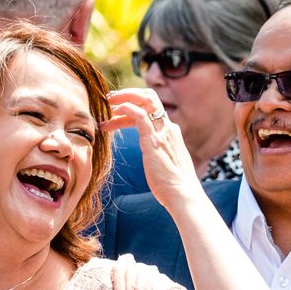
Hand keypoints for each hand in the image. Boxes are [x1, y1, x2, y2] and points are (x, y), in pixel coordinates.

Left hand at [101, 88, 199, 208]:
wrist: (183, 195)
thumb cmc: (173, 186)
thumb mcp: (166, 164)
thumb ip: (159, 155)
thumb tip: (153, 159)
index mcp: (170, 132)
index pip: (151, 109)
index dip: (132, 106)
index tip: (115, 112)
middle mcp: (168, 128)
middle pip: (150, 97)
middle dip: (128, 94)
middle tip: (109, 100)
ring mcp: (162, 132)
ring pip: (145, 100)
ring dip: (124, 97)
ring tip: (107, 102)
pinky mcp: (154, 140)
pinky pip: (140, 115)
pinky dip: (126, 108)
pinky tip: (114, 113)